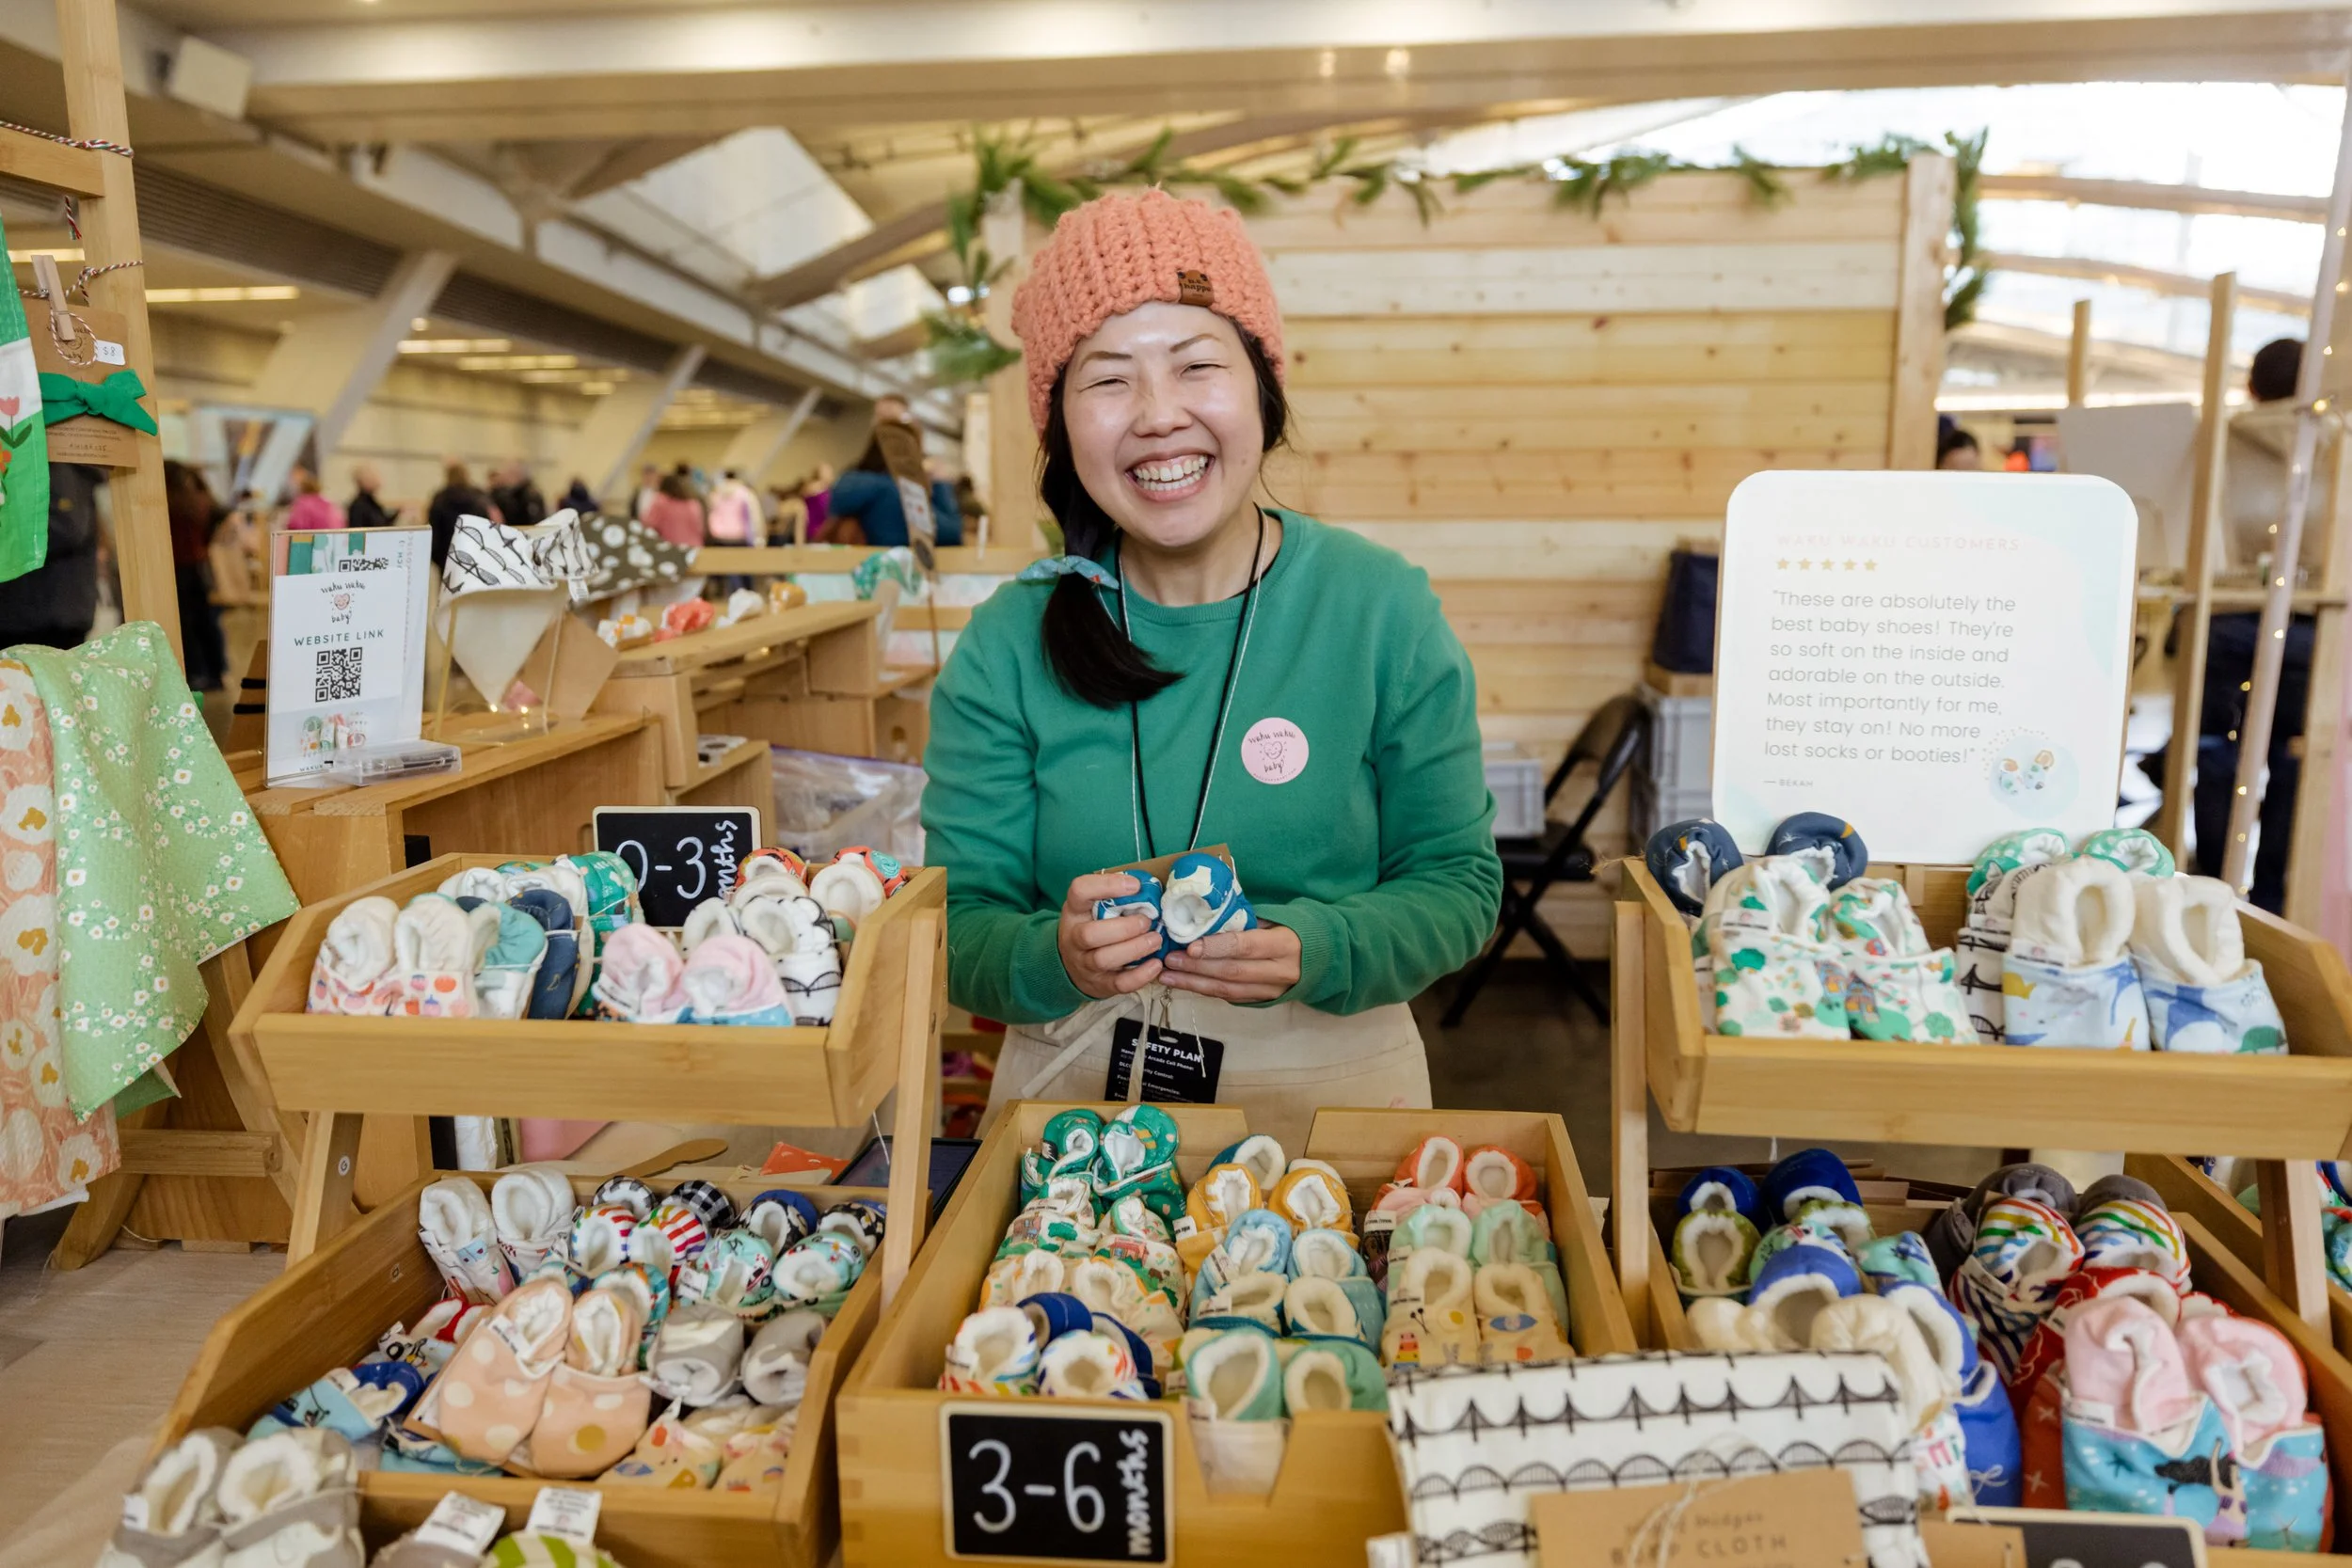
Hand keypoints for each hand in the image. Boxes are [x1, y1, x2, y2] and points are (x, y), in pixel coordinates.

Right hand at [1058, 873, 1164, 999]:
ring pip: (1104, 959)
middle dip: (1124, 927)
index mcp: (1074, 911)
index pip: (1079, 891)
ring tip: (1155, 940)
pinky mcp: (1100, 984)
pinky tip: (1156, 965)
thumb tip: (1149, 887)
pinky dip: (1140, 976)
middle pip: (1090, 934)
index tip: (1135, 885)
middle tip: (1147, 921)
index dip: (1107, 885)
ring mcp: (1085, 964)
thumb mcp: (1092, 908)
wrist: (1071, 966)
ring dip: (1134, 949)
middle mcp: (1074, 938)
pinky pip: (1119, 984)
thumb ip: (1114, 898)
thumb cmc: (1091, 927)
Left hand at [1160, 923, 1300, 1003]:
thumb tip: (1205, 916)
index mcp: (1285, 944)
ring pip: (1228, 990)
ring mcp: (1271, 991)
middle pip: (1232, 971)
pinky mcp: (1263, 1001)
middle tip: (1169, 959)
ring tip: (1168, 975)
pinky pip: (1230, 997)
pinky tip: (1184, 983)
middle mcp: (1279, 971)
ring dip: (1194, 983)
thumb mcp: (1276, 917)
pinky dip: (1205, 990)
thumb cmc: (1293, 928)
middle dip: (1197, 967)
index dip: (1216, 947)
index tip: (1190, 945)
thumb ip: (1245, 920)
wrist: (1324, 957)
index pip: (1246, 946)